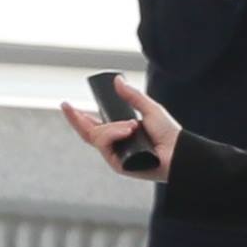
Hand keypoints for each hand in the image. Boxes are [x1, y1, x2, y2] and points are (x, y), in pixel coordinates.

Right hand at [59, 84, 180, 182]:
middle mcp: (115, 146)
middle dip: (76, 119)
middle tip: (67, 106)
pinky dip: (114, 135)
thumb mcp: (149, 109)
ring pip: (97, 137)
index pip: (94, 126)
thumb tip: (117, 81)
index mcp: (120, 134)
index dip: (79, 117)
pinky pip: (105, 145)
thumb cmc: (169, 134)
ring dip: (112, 128)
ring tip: (133, 125)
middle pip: (88, 133)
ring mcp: (115, 157)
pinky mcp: (117, 165)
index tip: (67, 105)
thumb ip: (132, 96)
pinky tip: (128, 131)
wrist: (179, 151)